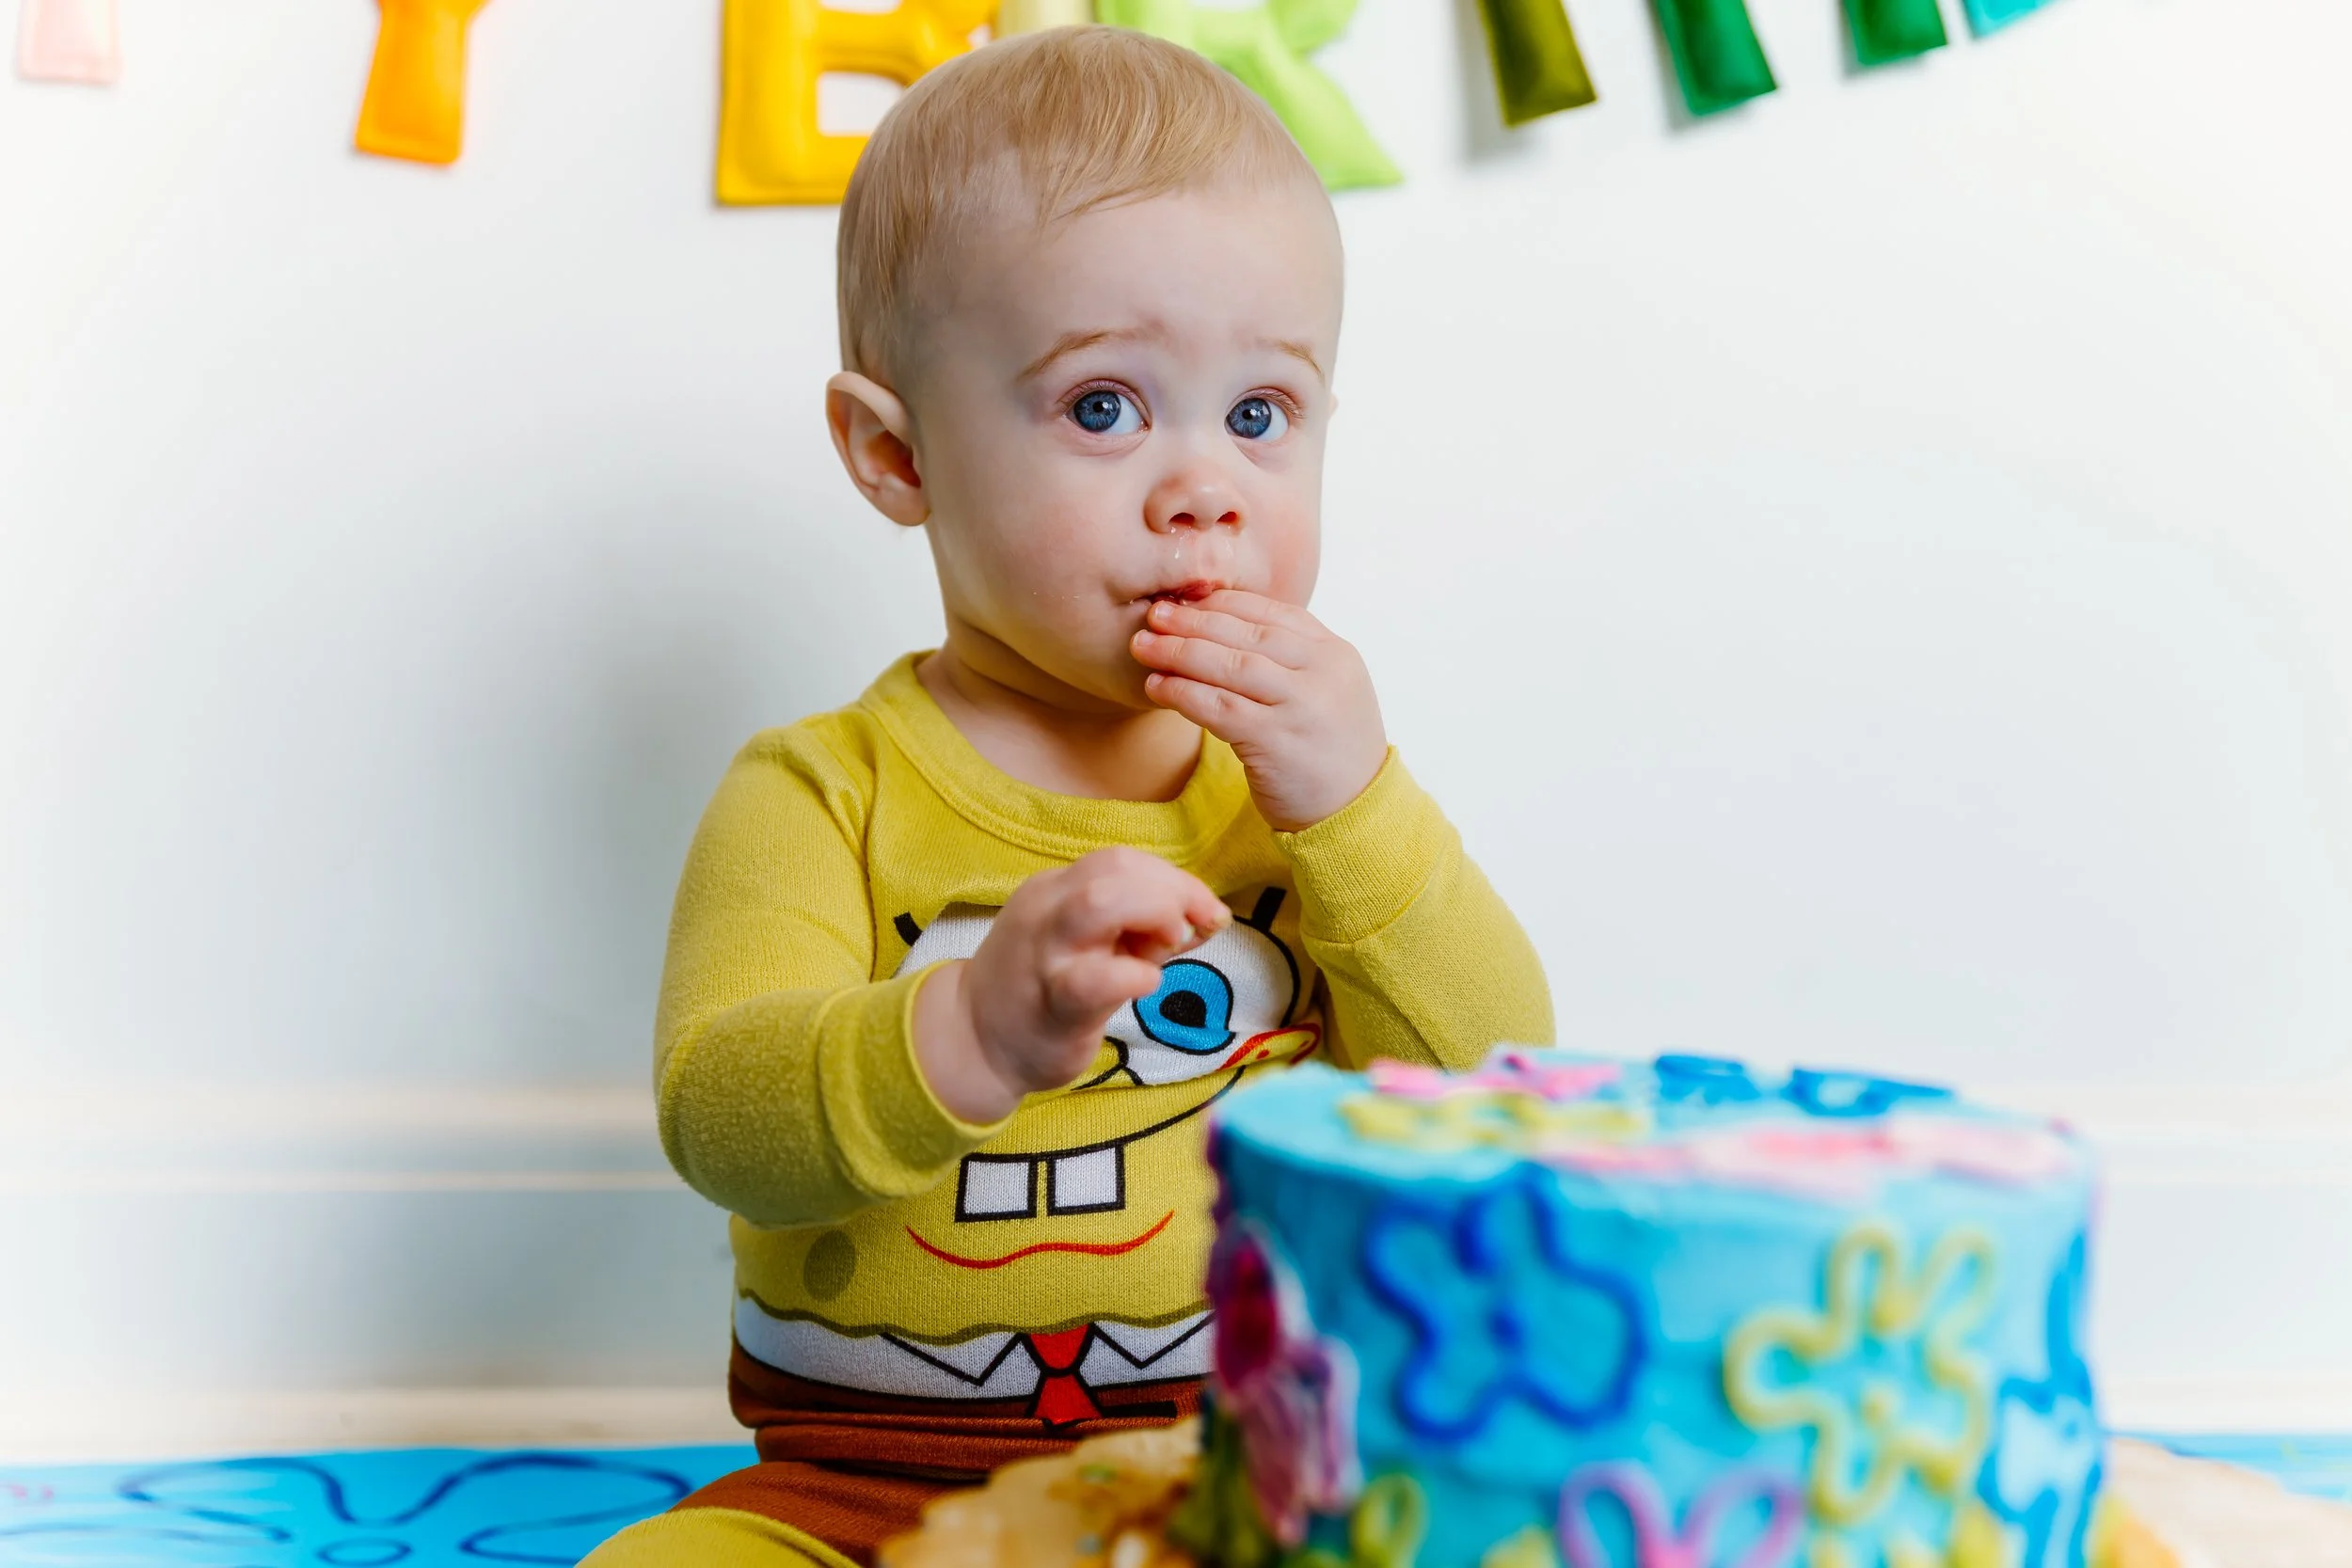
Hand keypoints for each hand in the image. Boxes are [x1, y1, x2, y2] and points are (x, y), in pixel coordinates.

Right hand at [913, 848, 1231, 1123]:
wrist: (973, 1041)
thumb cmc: (1040, 990)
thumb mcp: (1087, 943)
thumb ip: (1140, 926)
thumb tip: (1207, 916)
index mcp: (1056, 889)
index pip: (1122, 860)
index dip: (1173, 879)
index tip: (1204, 912)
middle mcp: (1047, 909)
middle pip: (1115, 867)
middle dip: (1173, 889)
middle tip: (1195, 929)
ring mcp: (1046, 954)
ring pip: (1098, 902)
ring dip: (1155, 914)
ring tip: (1170, 945)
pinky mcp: (1053, 1005)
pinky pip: (1094, 980)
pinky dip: (1134, 975)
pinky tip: (1146, 984)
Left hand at [1131, 590, 1386, 831]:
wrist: (1355, 810)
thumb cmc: (1328, 750)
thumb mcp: (1326, 691)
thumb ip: (1290, 659)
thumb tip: (1222, 626)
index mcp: (1335, 653)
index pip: (1272, 612)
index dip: (1224, 604)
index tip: (1186, 600)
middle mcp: (1323, 673)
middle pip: (1247, 634)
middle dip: (1194, 621)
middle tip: (1154, 615)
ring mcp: (1302, 706)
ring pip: (1230, 666)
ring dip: (1180, 653)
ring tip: (1143, 647)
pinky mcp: (1277, 741)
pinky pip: (1219, 708)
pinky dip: (1183, 693)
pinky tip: (1156, 687)